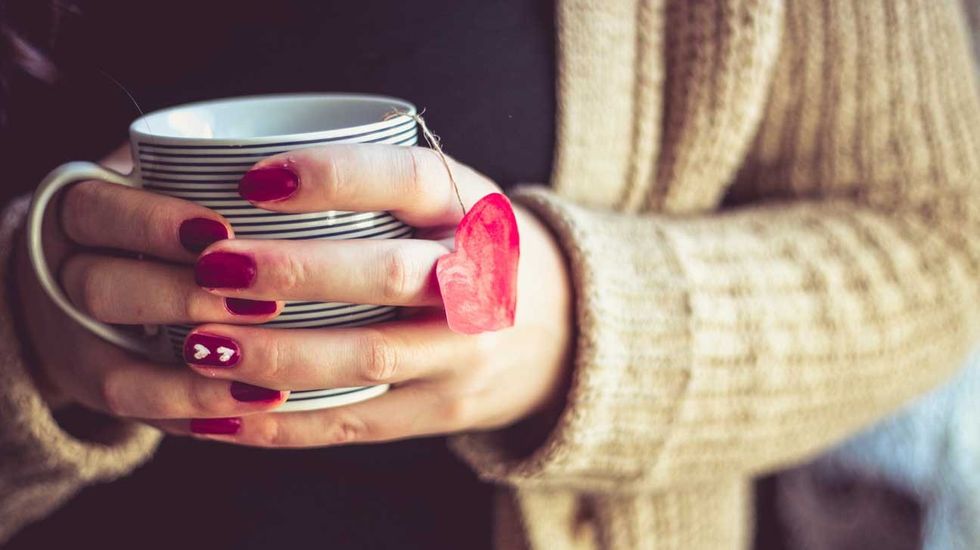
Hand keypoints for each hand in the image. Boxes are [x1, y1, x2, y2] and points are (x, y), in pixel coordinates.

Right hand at [14, 145, 291, 418]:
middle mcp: (69, 279)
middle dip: (182, 298)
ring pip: (117, 373)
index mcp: (81, 212)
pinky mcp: (109, 390)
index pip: (98, 210)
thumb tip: (301, 161)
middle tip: (262, 301)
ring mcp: (83, 343)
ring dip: (196, 379)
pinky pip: (143, 418)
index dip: (154, 222)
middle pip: (101, 289)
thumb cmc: (162, 216)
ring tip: (271, 378)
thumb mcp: (167, 175)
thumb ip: (210, 169)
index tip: (219, 228)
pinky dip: (201, 413)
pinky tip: (256, 406)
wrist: (98, 274)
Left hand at [152, 144, 574, 445]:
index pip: (409, 179)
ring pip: (369, 356)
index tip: (251, 179)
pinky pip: (360, 421)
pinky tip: (227, 413)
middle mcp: (481, 281)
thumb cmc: (478, 253)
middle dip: (294, 272)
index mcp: (476, 211)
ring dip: (278, 355)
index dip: (332, 175)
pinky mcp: (445, 409)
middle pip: (388, 273)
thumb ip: (383, 191)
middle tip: (213, 269)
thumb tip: (243, 183)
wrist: (565, 332)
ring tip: (202, 345)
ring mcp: (467, 353)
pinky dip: (287, 423)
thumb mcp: (456, 204)